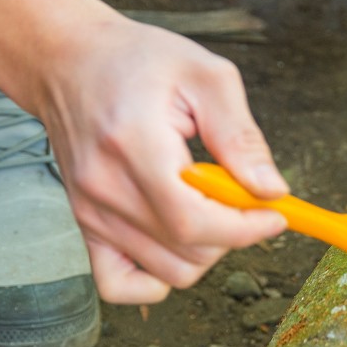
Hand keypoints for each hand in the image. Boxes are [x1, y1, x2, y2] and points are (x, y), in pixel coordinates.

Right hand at [0, 0, 288, 304]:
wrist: (69, 61)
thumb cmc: (139, 61)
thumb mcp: (207, 78)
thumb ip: (241, 137)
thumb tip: (272, 190)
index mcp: (135, 145)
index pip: (195, 221)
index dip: (246, 229)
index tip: (276, 214)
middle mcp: (104, 188)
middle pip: (186, 252)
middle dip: (233, 233)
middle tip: (241, 196)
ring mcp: (89, 212)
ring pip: (167, 271)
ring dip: (206, 251)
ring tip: (210, 206)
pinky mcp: (84, 224)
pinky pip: (120, 285)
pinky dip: (158, 277)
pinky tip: (178, 241)